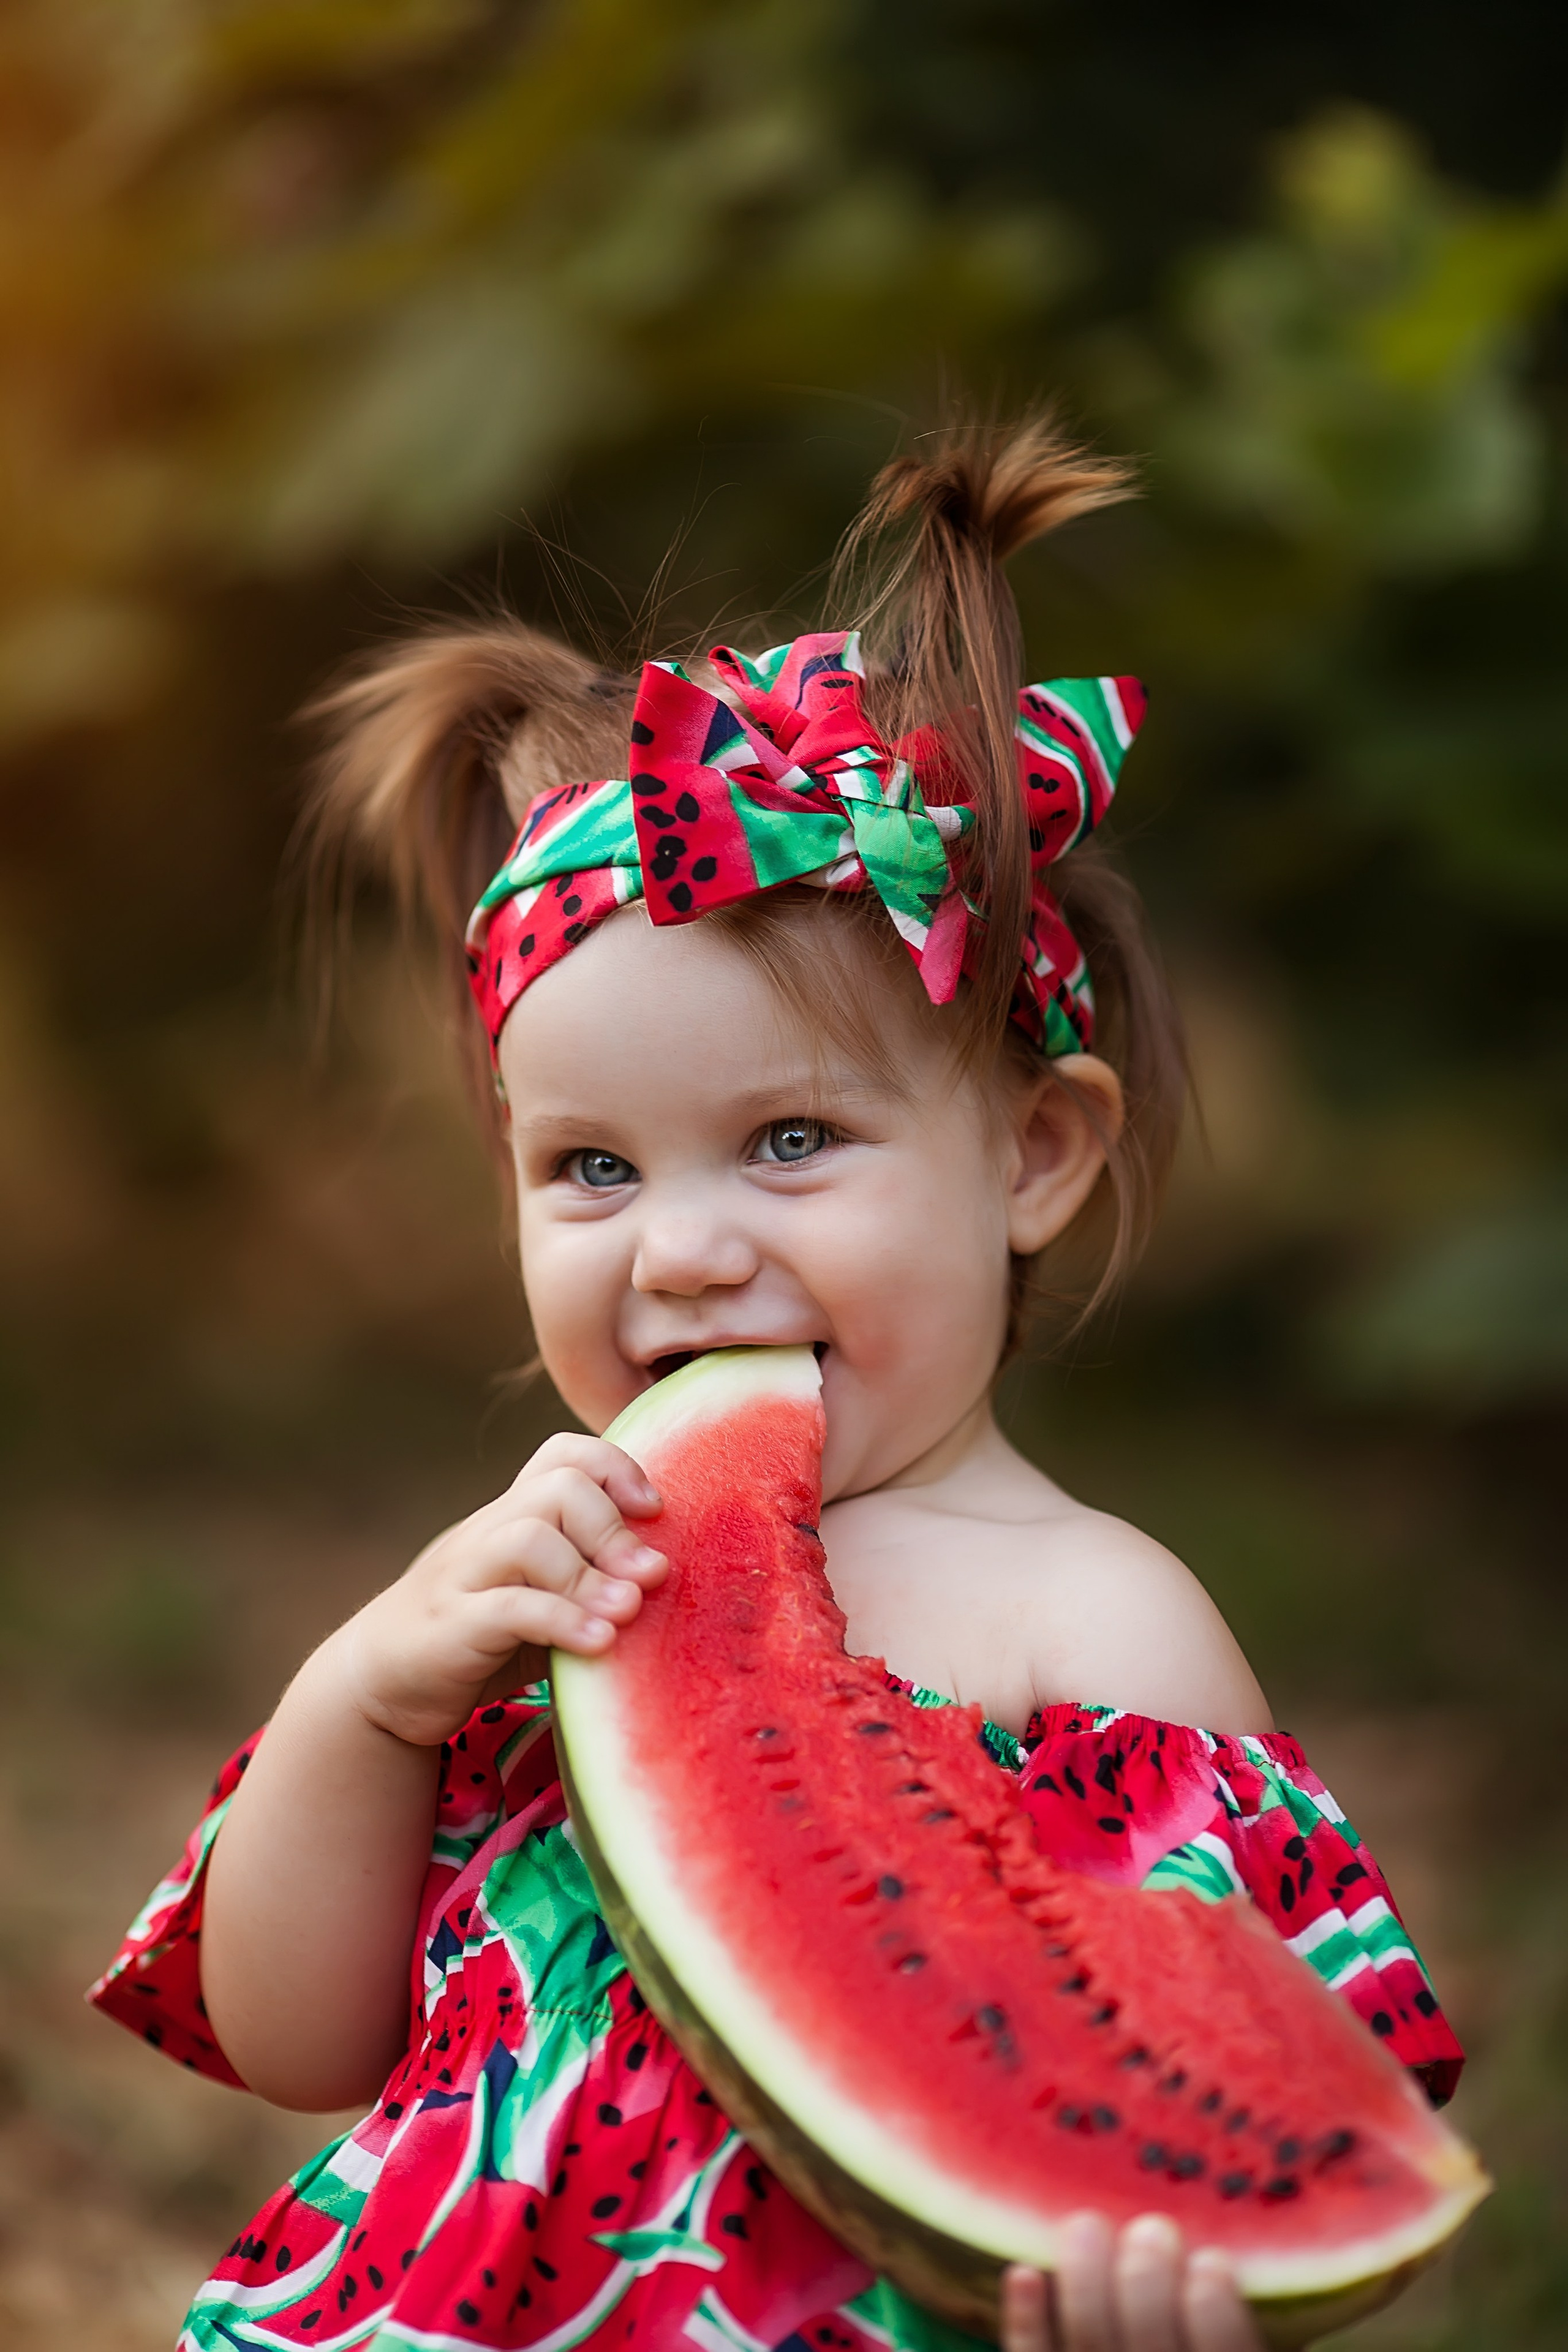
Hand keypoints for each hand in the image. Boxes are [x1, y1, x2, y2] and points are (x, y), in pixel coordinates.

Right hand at [334, 1433, 666, 1744]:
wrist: (382, 1682)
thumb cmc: (481, 1637)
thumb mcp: (542, 1597)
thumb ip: (590, 1580)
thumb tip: (666, 1575)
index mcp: (514, 1517)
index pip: (563, 1455)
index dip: (615, 1467)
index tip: (655, 1510)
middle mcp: (489, 1532)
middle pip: (557, 1488)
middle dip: (613, 1528)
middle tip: (650, 1576)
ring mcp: (464, 1577)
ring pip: (529, 1538)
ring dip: (590, 1575)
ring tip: (627, 1611)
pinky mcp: (450, 1627)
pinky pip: (508, 1608)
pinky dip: (561, 1621)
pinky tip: (600, 1644)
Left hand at [1000, 2214, 1266, 2351]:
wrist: (1125, 2351)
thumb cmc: (1194, 2327)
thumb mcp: (1235, 2326)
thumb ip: (1238, 2313)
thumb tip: (1256, 2248)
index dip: (1218, 2322)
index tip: (1213, 2259)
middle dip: (1147, 2289)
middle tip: (1152, 2227)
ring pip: (1086, 2351)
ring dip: (1085, 2288)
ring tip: (1087, 2224)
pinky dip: (1026, 2321)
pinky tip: (1024, 2272)